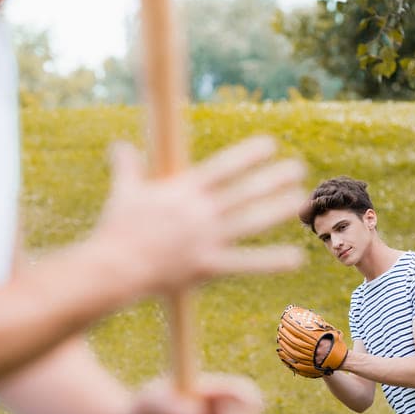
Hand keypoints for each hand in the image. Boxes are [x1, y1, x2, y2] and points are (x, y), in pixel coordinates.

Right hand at [91, 137, 305, 294]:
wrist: (112, 268)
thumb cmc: (116, 230)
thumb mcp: (123, 193)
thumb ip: (127, 167)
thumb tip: (119, 145)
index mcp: (182, 191)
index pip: (222, 168)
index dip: (248, 156)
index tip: (270, 145)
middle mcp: (199, 212)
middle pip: (244, 192)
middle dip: (273, 179)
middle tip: (298, 168)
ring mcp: (205, 239)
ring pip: (250, 222)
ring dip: (278, 209)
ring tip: (302, 199)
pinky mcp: (207, 267)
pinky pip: (245, 263)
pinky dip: (271, 261)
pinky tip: (296, 258)